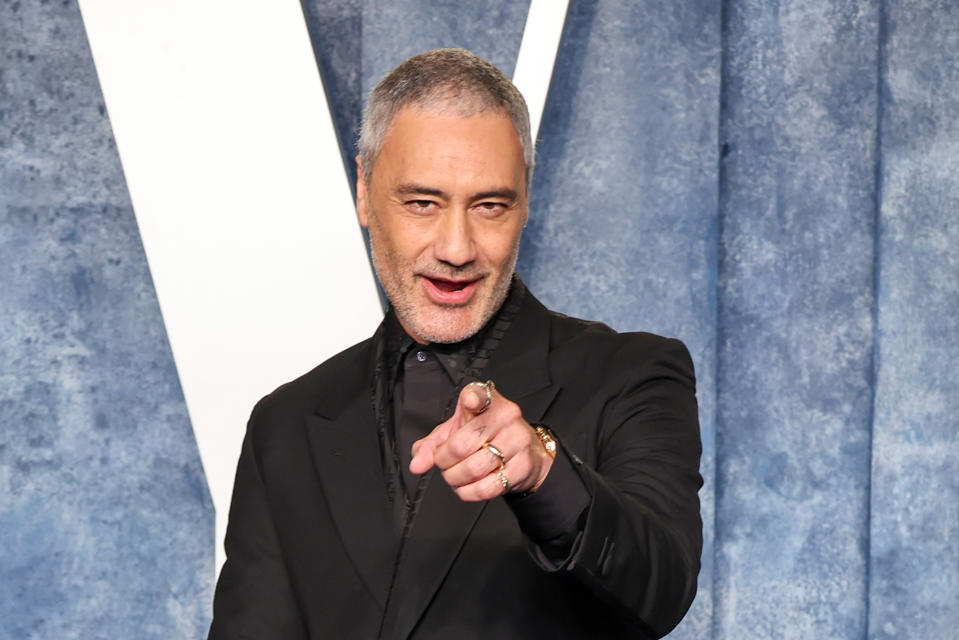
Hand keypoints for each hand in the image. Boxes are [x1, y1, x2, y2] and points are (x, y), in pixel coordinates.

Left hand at [409, 381, 553, 500]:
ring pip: (473, 468)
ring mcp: (517, 442)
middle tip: (443, 462)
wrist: (525, 452)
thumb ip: (431, 445)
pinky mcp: (522, 466)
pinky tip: (466, 487)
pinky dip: (468, 492)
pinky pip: (487, 487)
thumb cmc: (486, 436)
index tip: (468, 401)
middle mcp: (505, 418)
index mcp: (489, 402)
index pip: (481, 394)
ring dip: (455, 478)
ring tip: (454, 475)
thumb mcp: (456, 431)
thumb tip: (417, 464)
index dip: (473, 398)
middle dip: (443, 460)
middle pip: (461, 445)